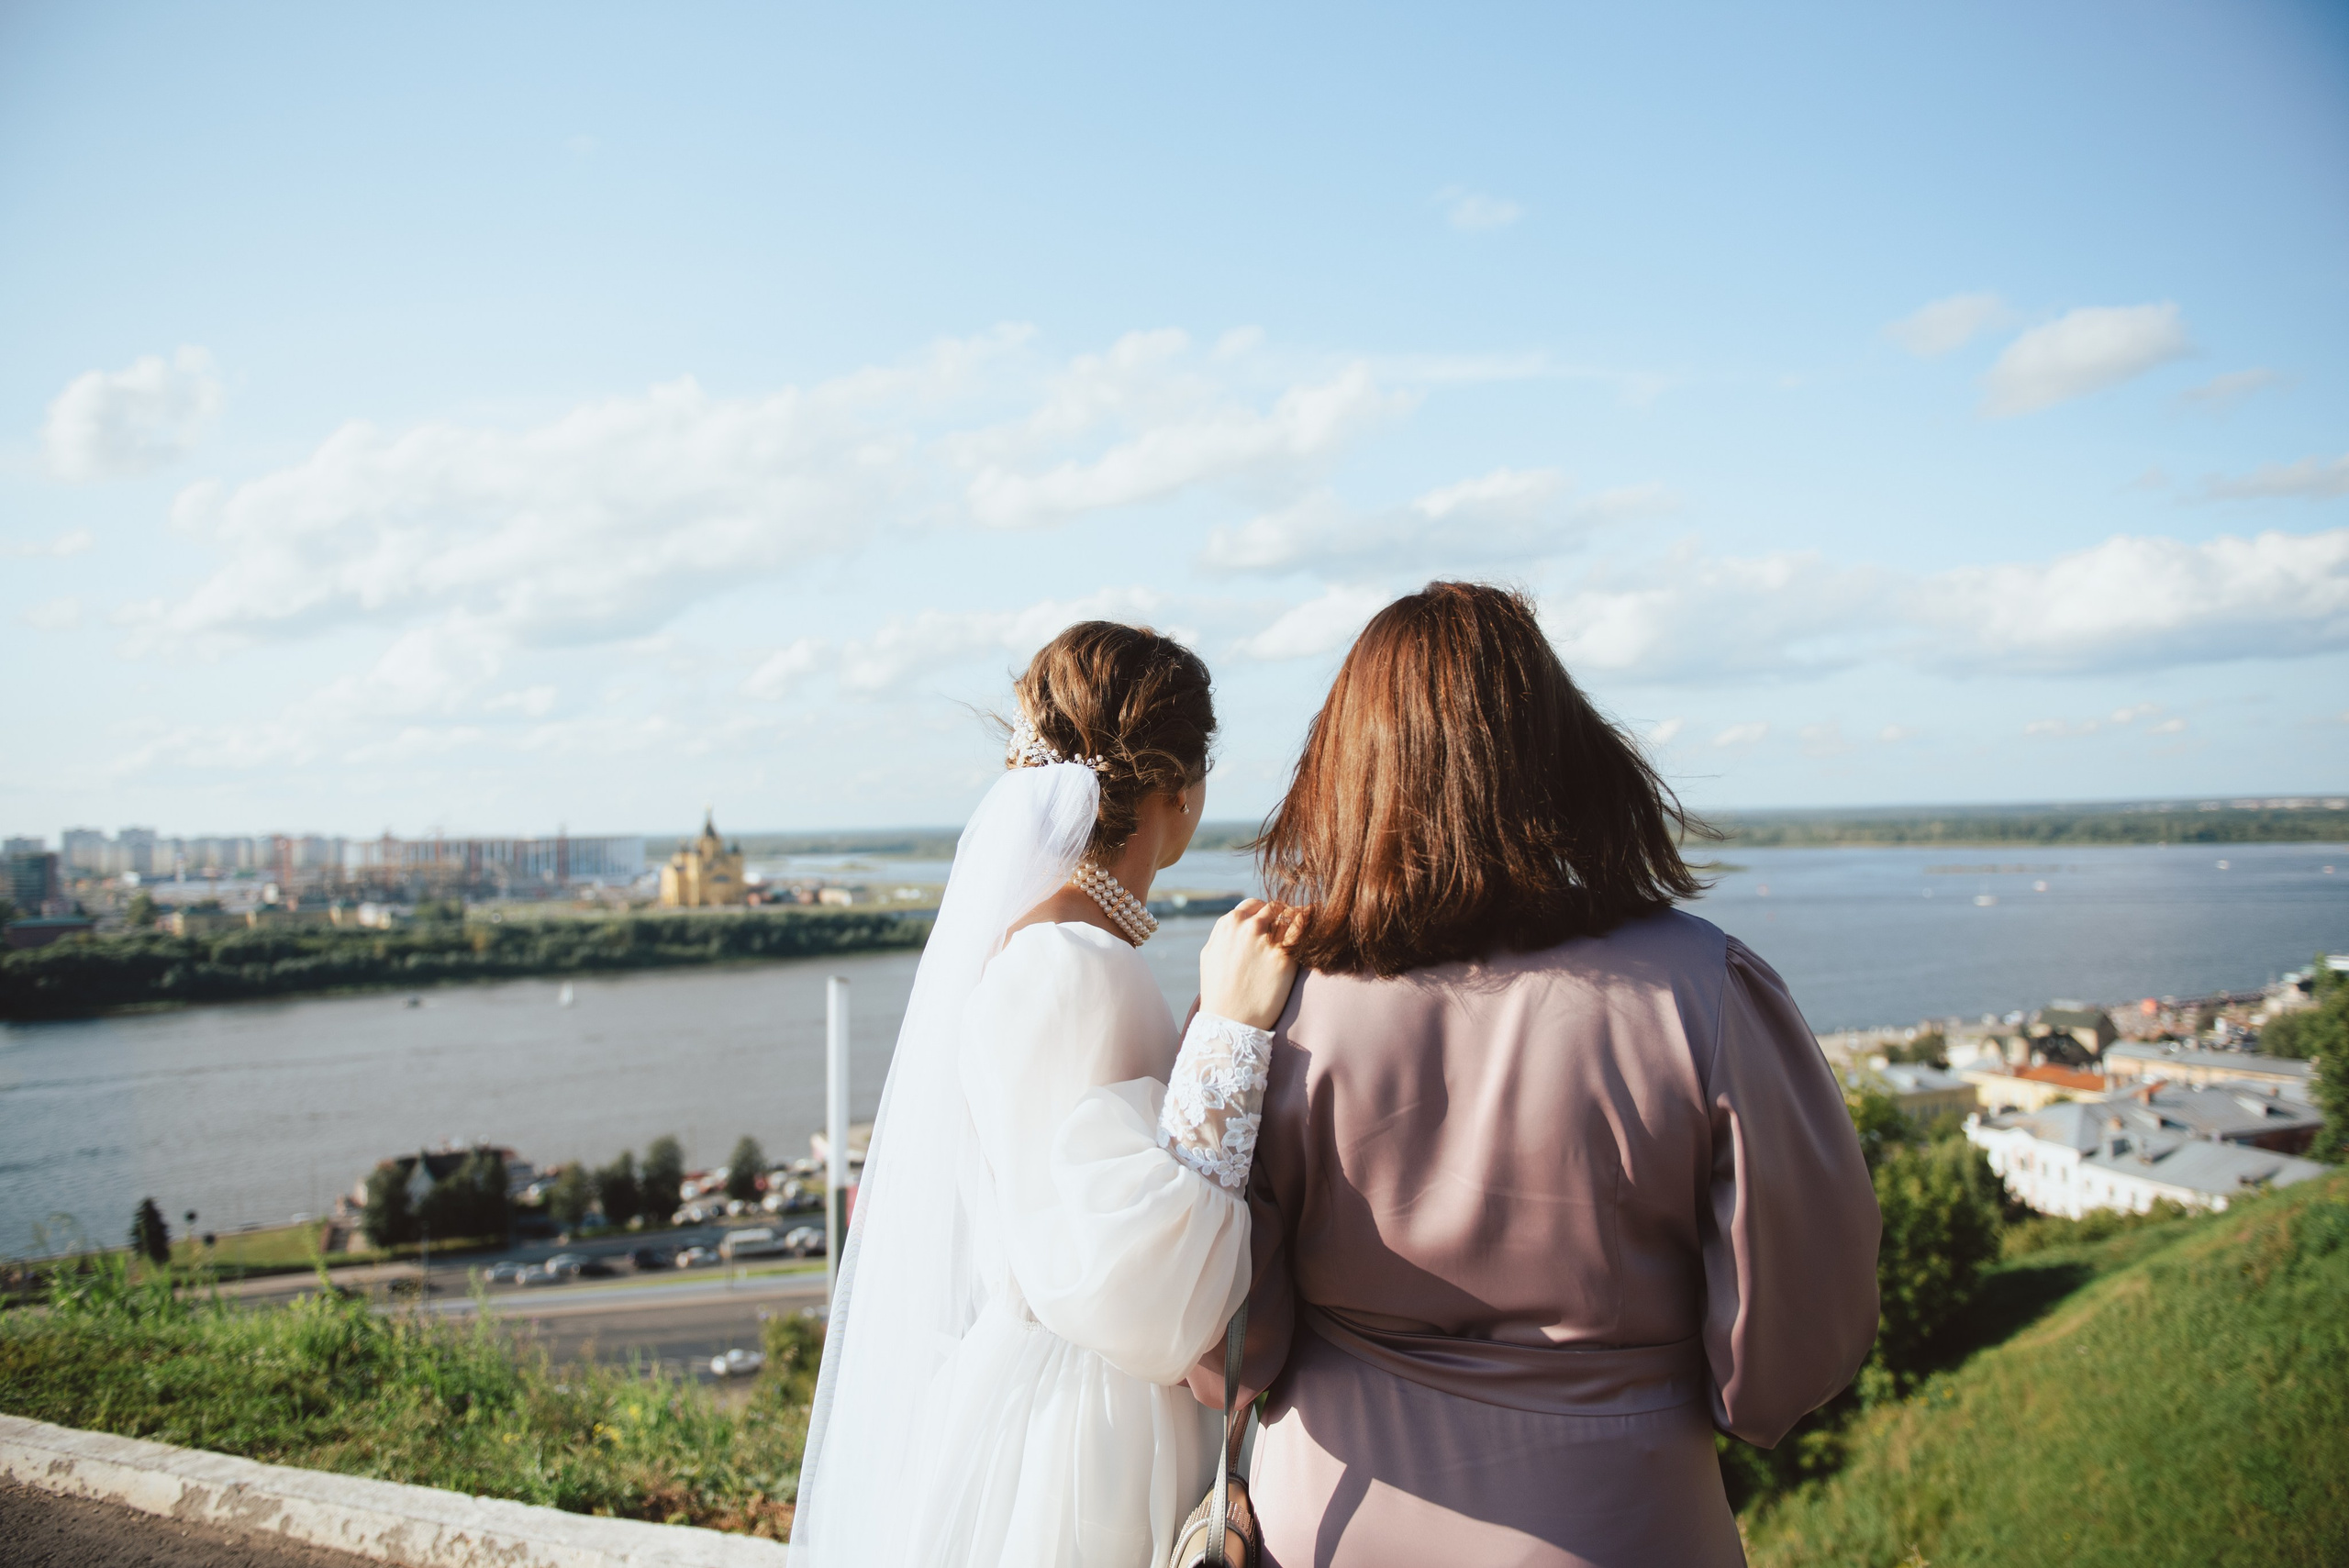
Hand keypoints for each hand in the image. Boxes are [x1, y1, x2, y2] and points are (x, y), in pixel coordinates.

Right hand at [1199, 898, 1301, 1030]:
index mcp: (1229, 924)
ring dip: (1299, 917)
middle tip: (1294, 922)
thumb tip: (1237, 923)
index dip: (1266, 912)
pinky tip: (1317, 921)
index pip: (1254, 905)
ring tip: (1310, 921)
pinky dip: (1310, 922)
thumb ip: (1224, 933)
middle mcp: (1247, 927)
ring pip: (1290, 916)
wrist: (1229, 1021)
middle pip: (1274, 908)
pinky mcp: (1284, 958)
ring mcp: (1266, 941)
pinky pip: (1302, 931)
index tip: (1275, 919)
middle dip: (1284, 913)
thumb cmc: (1218, 991)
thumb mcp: (1210, 954)